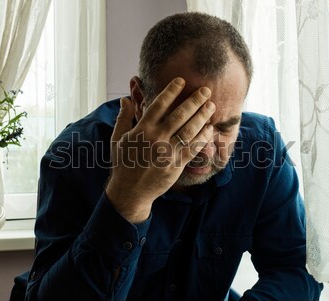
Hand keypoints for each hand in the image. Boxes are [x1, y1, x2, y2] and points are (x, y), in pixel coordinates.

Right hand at [105, 77, 214, 222]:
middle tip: (206, 90)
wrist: (130, 191)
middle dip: (194, 100)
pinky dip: (202, 137)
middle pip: (179, 115)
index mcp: (142, 129)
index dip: (171, 91)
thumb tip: (125, 98)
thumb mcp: (117, 139)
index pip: (159, 104)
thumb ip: (123, 118)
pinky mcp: (176, 165)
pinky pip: (192, 148)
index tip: (182, 81)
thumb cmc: (123, 164)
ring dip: (202, 116)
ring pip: (189, 130)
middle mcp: (156, 138)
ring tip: (211, 106)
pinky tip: (209, 129)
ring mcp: (167, 152)